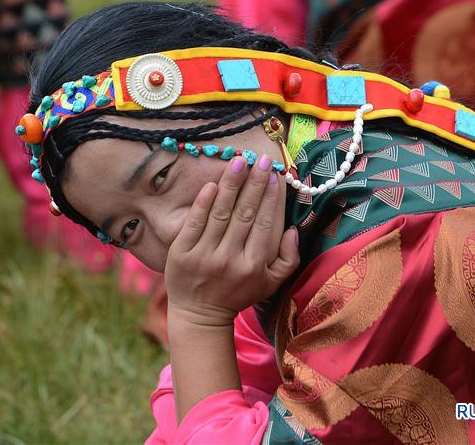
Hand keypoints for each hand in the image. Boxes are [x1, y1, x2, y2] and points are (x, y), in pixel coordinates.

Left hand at [165, 155, 299, 329]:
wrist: (199, 315)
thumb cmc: (239, 293)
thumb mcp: (271, 283)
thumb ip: (289, 258)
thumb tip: (293, 230)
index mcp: (253, 265)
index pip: (264, 224)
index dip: (270, 198)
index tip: (274, 174)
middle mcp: (229, 260)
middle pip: (244, 214)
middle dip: (254, 183)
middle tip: (260, 159)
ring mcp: (204, 256)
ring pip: (220, 213)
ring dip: (230, 185)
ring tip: (238, 161)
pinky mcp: (182, 253)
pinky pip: (194, 223)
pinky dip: (203, 203)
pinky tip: (212, 184)